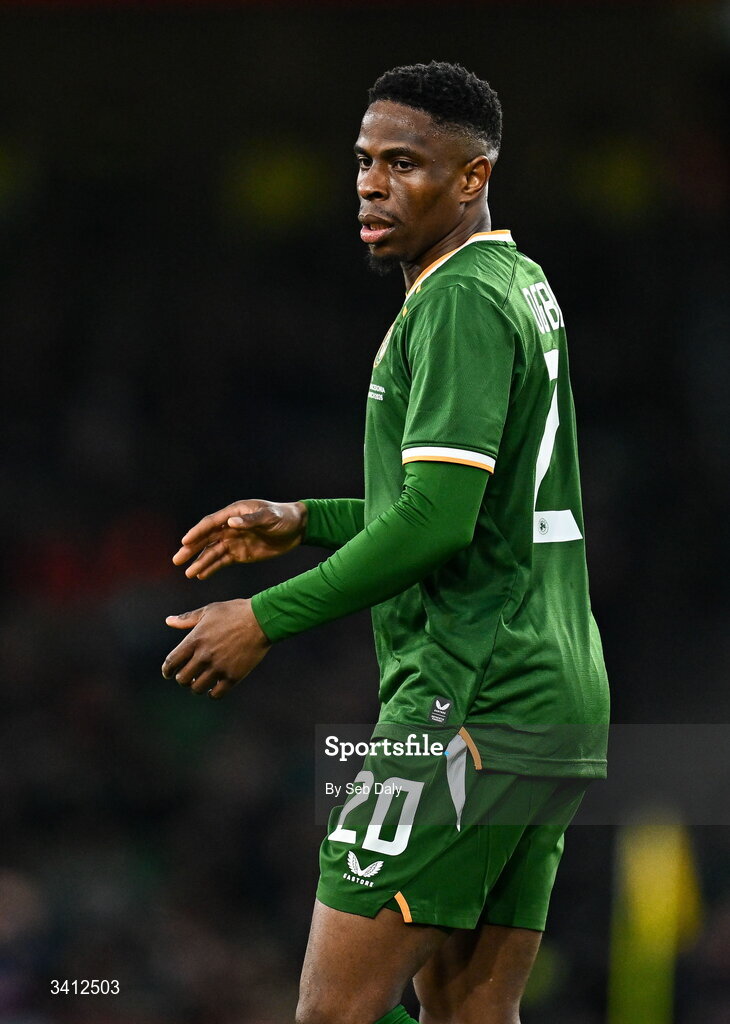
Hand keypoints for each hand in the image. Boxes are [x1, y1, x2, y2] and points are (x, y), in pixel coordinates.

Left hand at [161, 598, 269, 698]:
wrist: (261, 619)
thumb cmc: (235, 612)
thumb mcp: (209, 611)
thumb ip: (187, 619)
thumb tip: (168, 621)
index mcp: (195, 639)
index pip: (172, 662)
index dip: (167, 670)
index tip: (169, 673)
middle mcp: (204, 655)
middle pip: (182, 678)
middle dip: (182, 679)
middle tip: (187, 677)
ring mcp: (219, 667)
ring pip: (197, 688)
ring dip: (196, 687)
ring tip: (200, 683)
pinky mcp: (233, 676)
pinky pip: (216, 694)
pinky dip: (212, 694)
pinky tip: (213, 689)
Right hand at [172, 499, 306, 579]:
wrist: (298, 528)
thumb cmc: (284, 517)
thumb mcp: (270, 517)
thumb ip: (251, 520)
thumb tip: (231, 522)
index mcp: (234, 513)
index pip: (211, 523)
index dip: (197, 532)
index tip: (184, 542)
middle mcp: (230, 526)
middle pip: (206, 538)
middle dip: (191, 549)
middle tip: (177, 560)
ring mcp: (234, 540)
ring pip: (212, 552)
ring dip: (200, 562)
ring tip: (188, 573)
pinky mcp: (240, 553)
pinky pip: (223, 561)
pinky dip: (212, 568)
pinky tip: (201, 575)